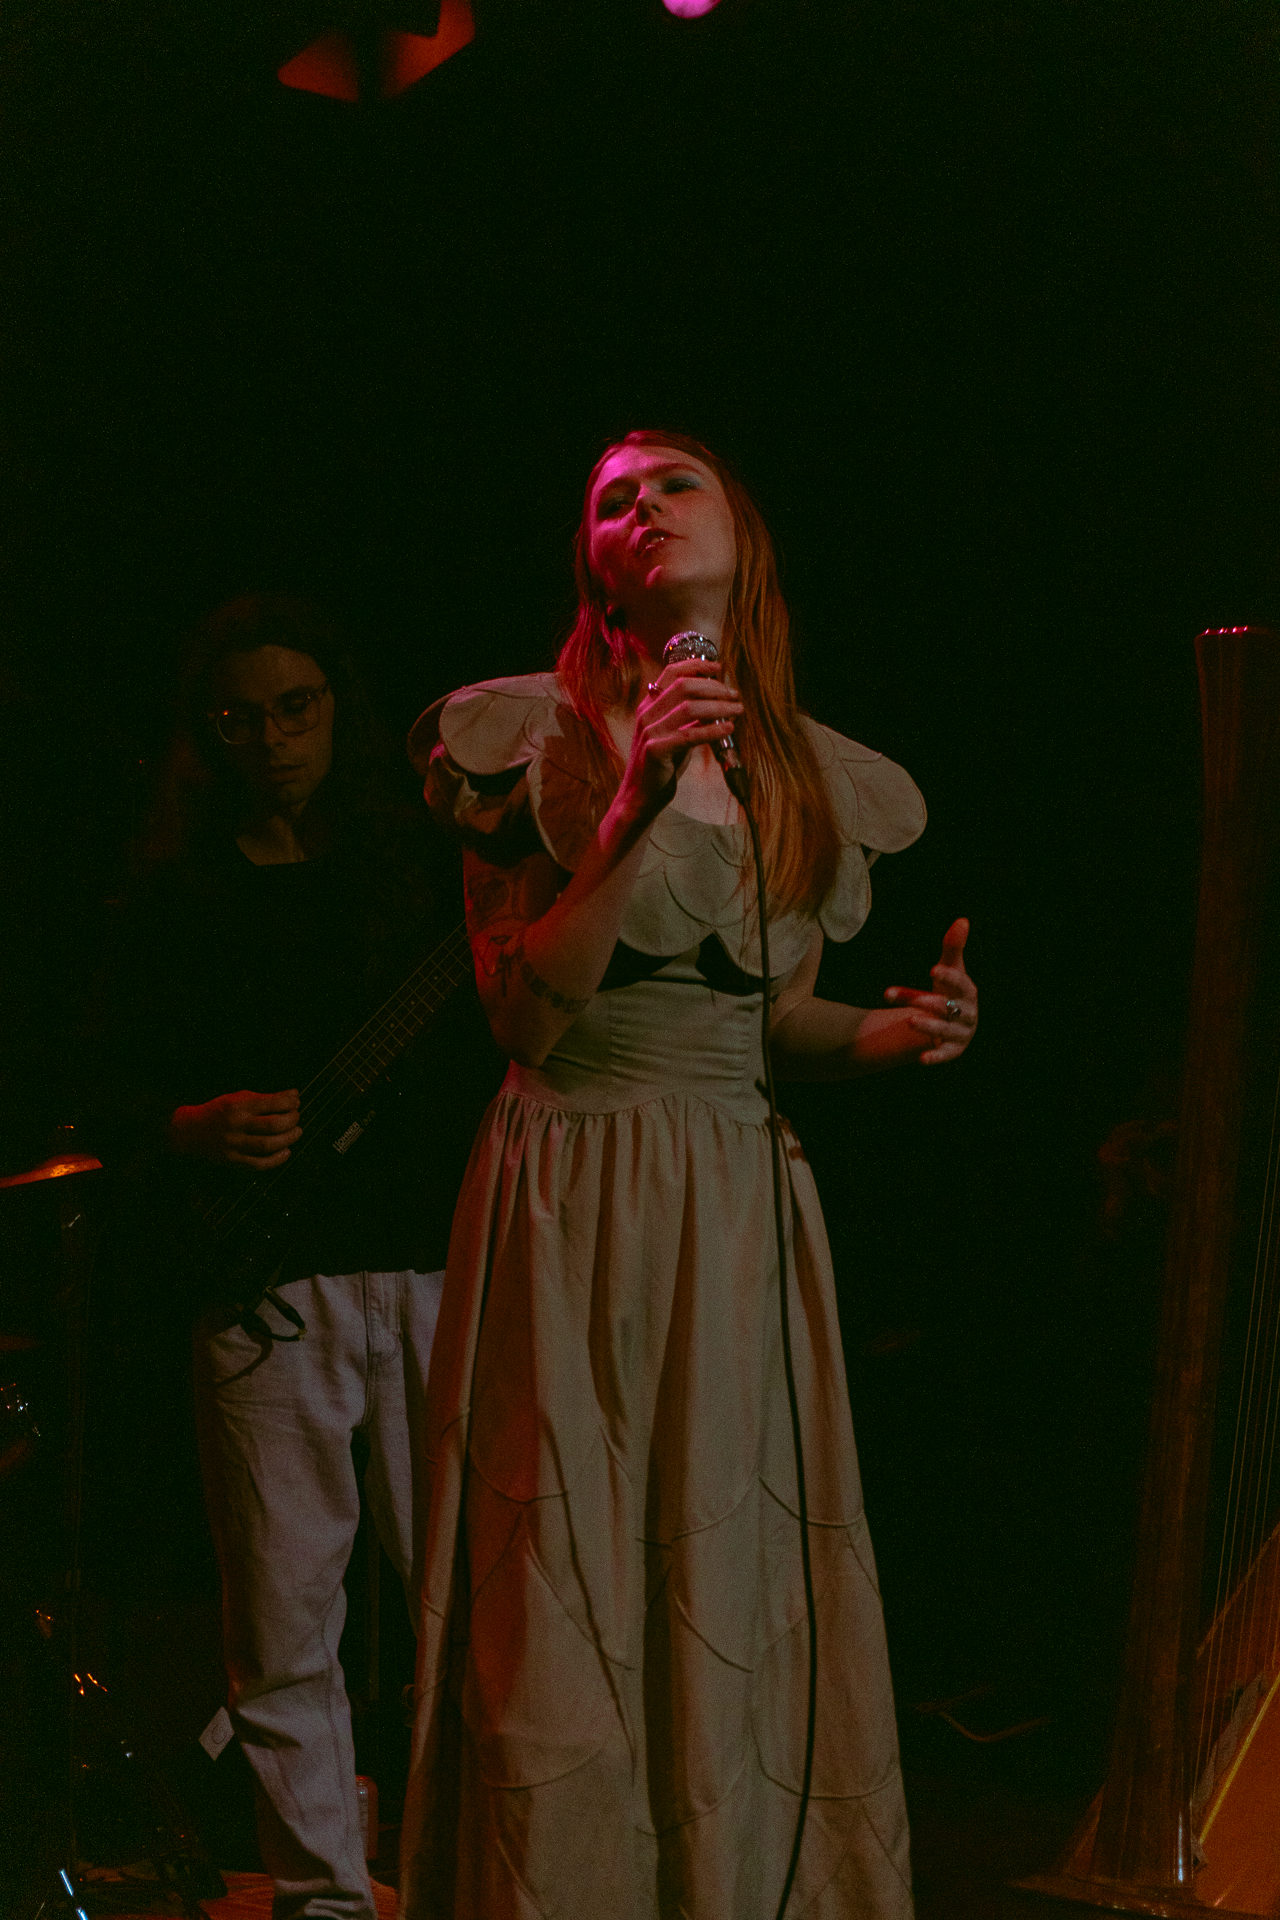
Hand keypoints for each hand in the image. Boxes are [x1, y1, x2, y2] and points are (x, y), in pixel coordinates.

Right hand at [167, 1089, 301, 1168]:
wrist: (188, 1131)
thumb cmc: (218, 1111)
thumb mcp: (237, 1098)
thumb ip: (264, 1098)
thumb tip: (294, 1096)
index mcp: (238, 1105)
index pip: (272, 1103)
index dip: (290, 1102)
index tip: (297, 1101)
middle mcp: (236, 1124)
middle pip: (273, 1124)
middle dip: (291, 1120)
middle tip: (297, 1117)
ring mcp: (234, 1144)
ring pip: (268, 1144)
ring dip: (288, 1138)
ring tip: (297, 1132)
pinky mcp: (232, 1160)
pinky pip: (259, 1164)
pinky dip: (276, 1160)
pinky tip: (286, 1152)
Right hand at [621, 658, 742, 812]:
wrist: (639, 797)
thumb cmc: (660, 766)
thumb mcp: (673, 735)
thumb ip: (688, 718)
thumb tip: (717, 703)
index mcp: (649, 706)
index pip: (671, 673)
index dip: (696, 666)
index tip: (719, 668)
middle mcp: (647, 714)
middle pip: (684, 686)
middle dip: (714, 687)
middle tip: (734, 694)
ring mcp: (649, 732)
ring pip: (689, 707)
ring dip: (718, 706)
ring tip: (737, 709)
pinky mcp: (656, 750)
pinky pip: (690, 735)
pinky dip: (712, 730)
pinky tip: (728, 728)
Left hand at [884, 917, 977, 1065]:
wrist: (948, 1020)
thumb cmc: (948, 989)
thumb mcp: (948, 969)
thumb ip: (953, 947)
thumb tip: (962, 920)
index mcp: (967, 992)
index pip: (959, 983)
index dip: (948, 977)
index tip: (932, 970)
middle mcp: (967, 1013)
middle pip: (946, 1007)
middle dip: (927, 1002)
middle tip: (912, 1001)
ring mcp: (961, 1033)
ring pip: (945, 1030)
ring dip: (929, 1026)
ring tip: (910, 1021)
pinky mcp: (953, 1050)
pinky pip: (944, 1055)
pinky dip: (934, 1057)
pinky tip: (921, 1060)